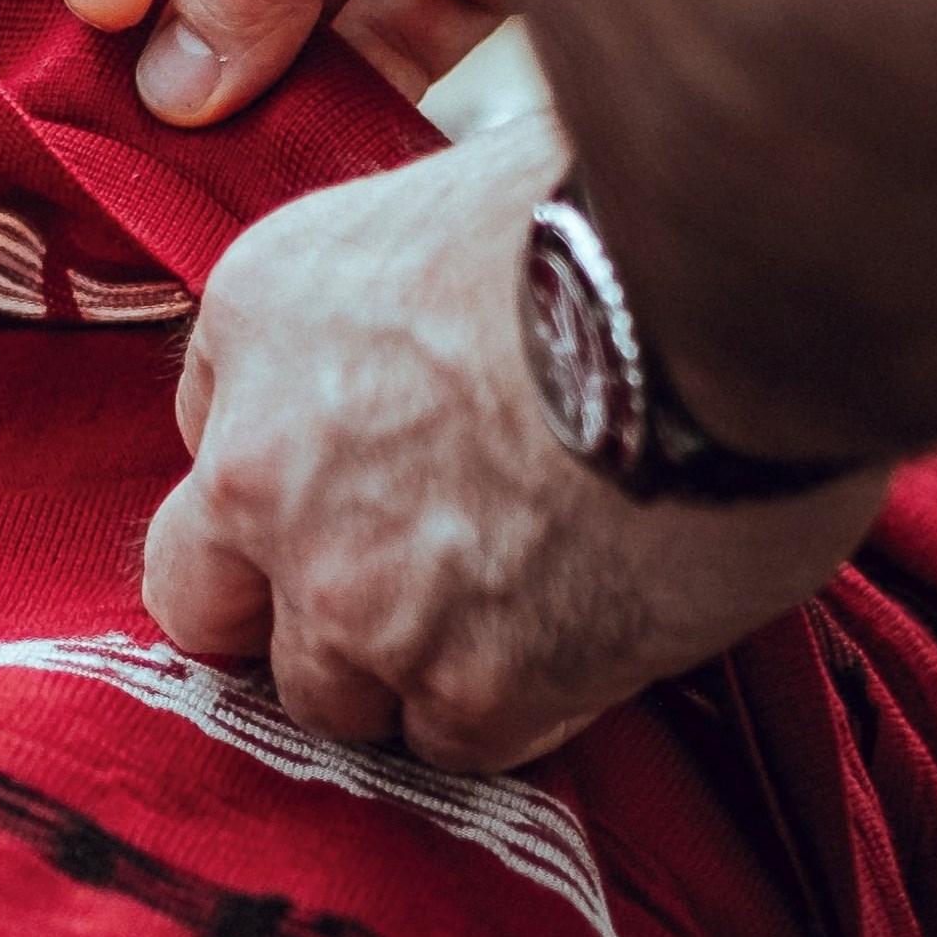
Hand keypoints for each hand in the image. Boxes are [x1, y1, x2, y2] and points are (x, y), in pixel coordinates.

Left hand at [146, 121, 891, 768]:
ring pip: (326, 694)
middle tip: (384, 589)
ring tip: (507, 618)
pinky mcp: (472, 683)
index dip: (284, 470)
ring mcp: (353, 593)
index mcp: (257, 317)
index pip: (209, 428)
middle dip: (278, 606)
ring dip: (398, 672)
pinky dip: (512, 711)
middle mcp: (260, 467)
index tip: (358, 478)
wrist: (730, 288)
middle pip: (207, 598)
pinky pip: (455, 744)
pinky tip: (579, 649)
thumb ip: (394, 287)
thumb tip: (433, 316)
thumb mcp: (454, 191)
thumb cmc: (623, 205)